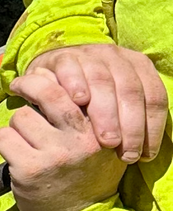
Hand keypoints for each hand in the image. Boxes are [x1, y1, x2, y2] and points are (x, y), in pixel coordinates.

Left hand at [0, 47, 164, 210]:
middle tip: (19, 86)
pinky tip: (17, 158)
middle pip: (47, 92)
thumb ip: (80, 113)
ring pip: (20, 117)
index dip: (50, 79)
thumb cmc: (82, 175)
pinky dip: (5, 144)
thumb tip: (45, 74)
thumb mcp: (96, 143)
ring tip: (29, 145)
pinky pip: (3, 138)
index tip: (39, 79)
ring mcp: (55, 154)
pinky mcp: (29, 169)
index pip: (73, 88)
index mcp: (101, 130)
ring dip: (17, 128)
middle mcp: (82, 140)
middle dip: (28, 85)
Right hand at [18, 46, 167, 163]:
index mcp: (138, 66)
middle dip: (132, 126)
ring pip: (103, 81)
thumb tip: (148, 154)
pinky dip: (75, 84)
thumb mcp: (118, 106)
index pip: (154, 97)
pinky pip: (71, 69)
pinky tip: (78, 102)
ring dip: (106, 114)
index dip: (152, 127)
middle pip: (131, 90)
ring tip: (107, 141)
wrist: (54, 77)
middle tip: (126, 153)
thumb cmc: (92, 102)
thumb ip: (133, 120)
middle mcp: (117, 57)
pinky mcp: (62, 57)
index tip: (145, 155)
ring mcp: (89, 55)